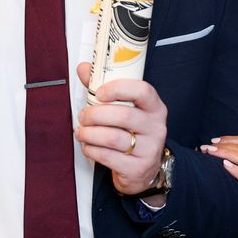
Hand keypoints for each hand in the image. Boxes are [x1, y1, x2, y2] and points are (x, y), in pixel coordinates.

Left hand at [74, 62, 167, 201]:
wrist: (144, 167)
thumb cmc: (131, 132)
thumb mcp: (124, 108)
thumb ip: (104, 88)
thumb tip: (84, 68)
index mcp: (154, 107)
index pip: (142, 91)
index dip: (118, 89)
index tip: (99, 92)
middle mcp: (156, 127)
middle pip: (123, 116)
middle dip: (95, 114)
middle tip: (83, 115)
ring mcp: (149, 149)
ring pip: (113, 138)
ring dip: (89, 133)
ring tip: (81, 131)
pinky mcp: (137, 169)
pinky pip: (108, 157)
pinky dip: (91, 149)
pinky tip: (87, 145)